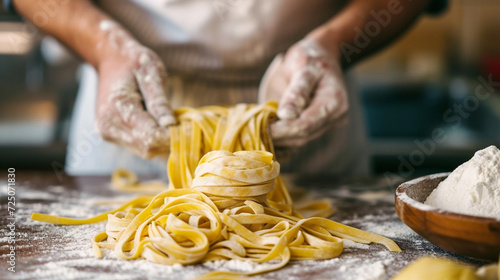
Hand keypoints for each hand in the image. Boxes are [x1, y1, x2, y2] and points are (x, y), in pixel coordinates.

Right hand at [95, 23, 175, 157]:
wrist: (109, 58)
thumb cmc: (133, 61)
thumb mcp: (151, 72)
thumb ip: (159, 101)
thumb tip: (170, 124)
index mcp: (116, 110)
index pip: (150, 137)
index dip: (174, 136)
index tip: (191, 126)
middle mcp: (108, 127)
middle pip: (148, 148)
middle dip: (170, 140)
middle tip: (186, 124)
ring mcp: (109, 133)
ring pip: (146, 150)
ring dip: (164, 140)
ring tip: (174, 122)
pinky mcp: (113, 135)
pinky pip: (141, 145)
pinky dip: (156, 138)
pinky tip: (162, 124)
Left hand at [260, 39, 348, 147]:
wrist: (320, 57)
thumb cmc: (309, 57)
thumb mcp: (302, 66)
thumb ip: (296, 91)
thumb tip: (287, 115)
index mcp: (334, 100)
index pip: (307, 124)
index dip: (284, 130)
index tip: (263, 129)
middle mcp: (336, 117)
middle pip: (304, 136)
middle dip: (279, 136)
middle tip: (255, 131)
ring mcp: (328, 125)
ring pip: (300, 141)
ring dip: (279, 139)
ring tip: (259, 129)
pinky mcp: (318, 128)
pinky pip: (298, 139)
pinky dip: (282, 139)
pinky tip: (268, 133)